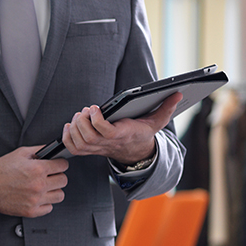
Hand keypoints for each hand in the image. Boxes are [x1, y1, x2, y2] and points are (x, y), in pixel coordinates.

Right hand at [0, 146, 68, 217]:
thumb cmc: (0, 170)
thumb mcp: (19, 153)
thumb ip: (38, 150)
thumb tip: (52, 149)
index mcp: (37, 169)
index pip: (63, 165)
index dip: (59, 163)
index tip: (56, 165)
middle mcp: (39, 185)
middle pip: (63, 180)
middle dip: (57, 176)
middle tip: (48, 176)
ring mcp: (36, 199)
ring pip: (60, 195)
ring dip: (53, 190)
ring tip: (43, 187)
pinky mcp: (32, 211)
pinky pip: (49, 207)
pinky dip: (45, 203)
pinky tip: (36, 196)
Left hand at [60, 91, 181, 165]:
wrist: (135, 152)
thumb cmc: (142, 133)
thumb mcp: (156, 121)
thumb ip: (167, 108)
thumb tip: (178, 93)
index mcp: (122, 135)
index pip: (105, 132)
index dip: (96, 120)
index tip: (95, 108)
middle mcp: (107, 144)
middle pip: (87, 137)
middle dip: (82, 122)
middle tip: (85, 111)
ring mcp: (97, 149)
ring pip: (79, 142)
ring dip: (74, 127)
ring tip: (79, 115)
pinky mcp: (89, 150)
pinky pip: (73, 148)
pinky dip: (67, 137)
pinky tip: (70, 125)